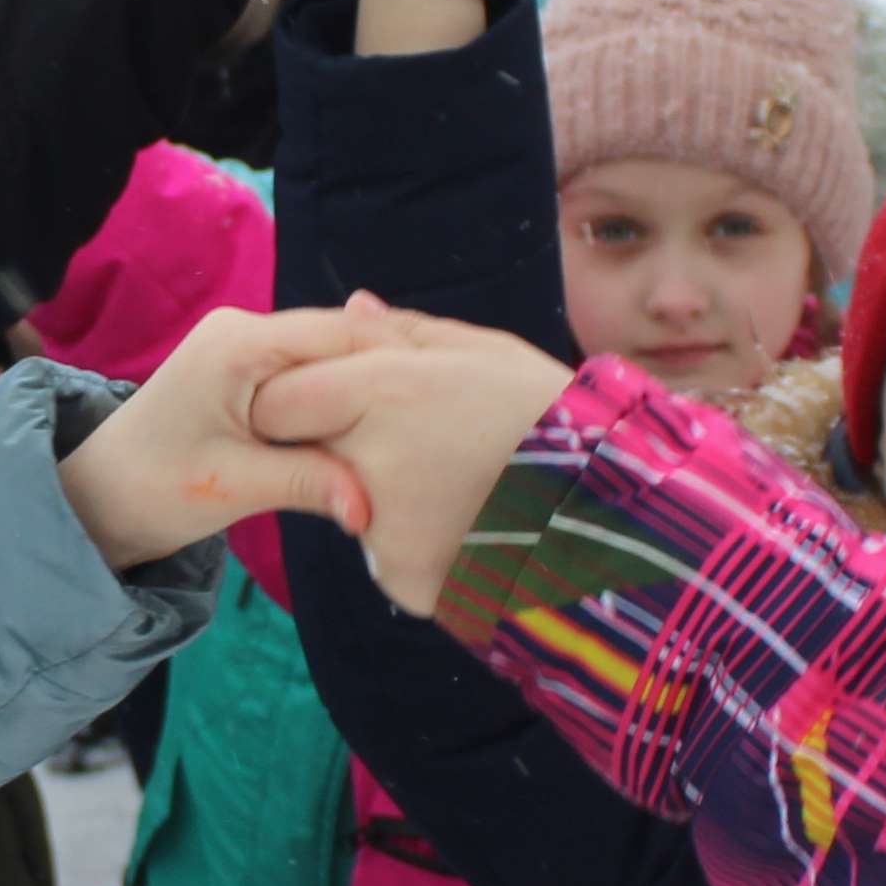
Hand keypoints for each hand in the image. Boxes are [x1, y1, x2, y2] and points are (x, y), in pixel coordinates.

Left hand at [51, 301, 409, 571]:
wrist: (99, 498)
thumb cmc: (155, 488)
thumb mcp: (235, 488)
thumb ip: (308, 484)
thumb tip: (372, 508)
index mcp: (238, 343)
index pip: (336, 334)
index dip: (391, 358)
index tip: (442, 387)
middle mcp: (241, 329)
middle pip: (335, 340)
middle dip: (384, 371)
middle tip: (441, 403)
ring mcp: (242, 346)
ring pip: (325, 357)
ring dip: (364, 386)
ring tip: (418, 412)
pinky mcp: (244, 369)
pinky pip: (307, 372)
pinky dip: (338, 396)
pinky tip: (375, 422)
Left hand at [231, 300, 581, 612]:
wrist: (610, 514)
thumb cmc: (549, 416)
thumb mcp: (487, 354)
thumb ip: (405, 332)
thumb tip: (352, 308)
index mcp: (381, 393)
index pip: (275, 402)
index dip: (295, 399)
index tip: (326, 401)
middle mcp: (367, 463)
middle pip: (306, 453)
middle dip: (335, 442)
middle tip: (409, 439)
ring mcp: (381, 530)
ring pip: (347, 503)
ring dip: (381, 492)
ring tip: (459, 480)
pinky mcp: (401, 578)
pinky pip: (386, 550)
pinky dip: (416, 537)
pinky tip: (468, 521)